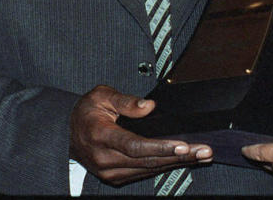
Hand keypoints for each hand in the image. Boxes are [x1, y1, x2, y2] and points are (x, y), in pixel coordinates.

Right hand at [69, 84, 211, 185]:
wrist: (67, 132)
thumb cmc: (86, 111)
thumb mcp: (101, 95)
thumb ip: (126, 101)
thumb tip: (150, 106)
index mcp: (101, 136)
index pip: (135, 145)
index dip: (160, 147)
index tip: (182, 145)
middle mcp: (105, 158)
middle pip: (148, 160)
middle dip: (180, 156)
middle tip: (204, 150)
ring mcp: (110, 171)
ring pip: (149, 169)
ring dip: (178, 163)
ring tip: (202, 155)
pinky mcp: (116, 177)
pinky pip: (145, 172)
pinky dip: (166, 166)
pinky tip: (184, 160)